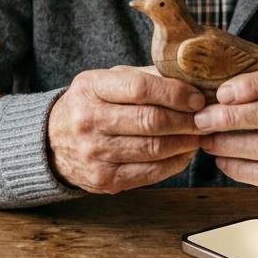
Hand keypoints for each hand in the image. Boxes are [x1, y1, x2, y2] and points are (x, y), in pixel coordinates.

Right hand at [47, 67, 204, 193]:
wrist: (51, 143)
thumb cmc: (91, 105)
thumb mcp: (107, 80)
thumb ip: (145, 77)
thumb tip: (191, 80)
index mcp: (91, 88)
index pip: (140, 88)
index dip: (175, 93)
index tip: (197, 98)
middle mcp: (88, 120)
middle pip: (151, 121)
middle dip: (186, 120)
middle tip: (206, 119)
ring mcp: (94, 154)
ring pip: (154, 149)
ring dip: (185, 142)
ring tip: (199, 135)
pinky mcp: (104, 180)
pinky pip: (150, 173)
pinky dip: (175, 163)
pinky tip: (184, 153)